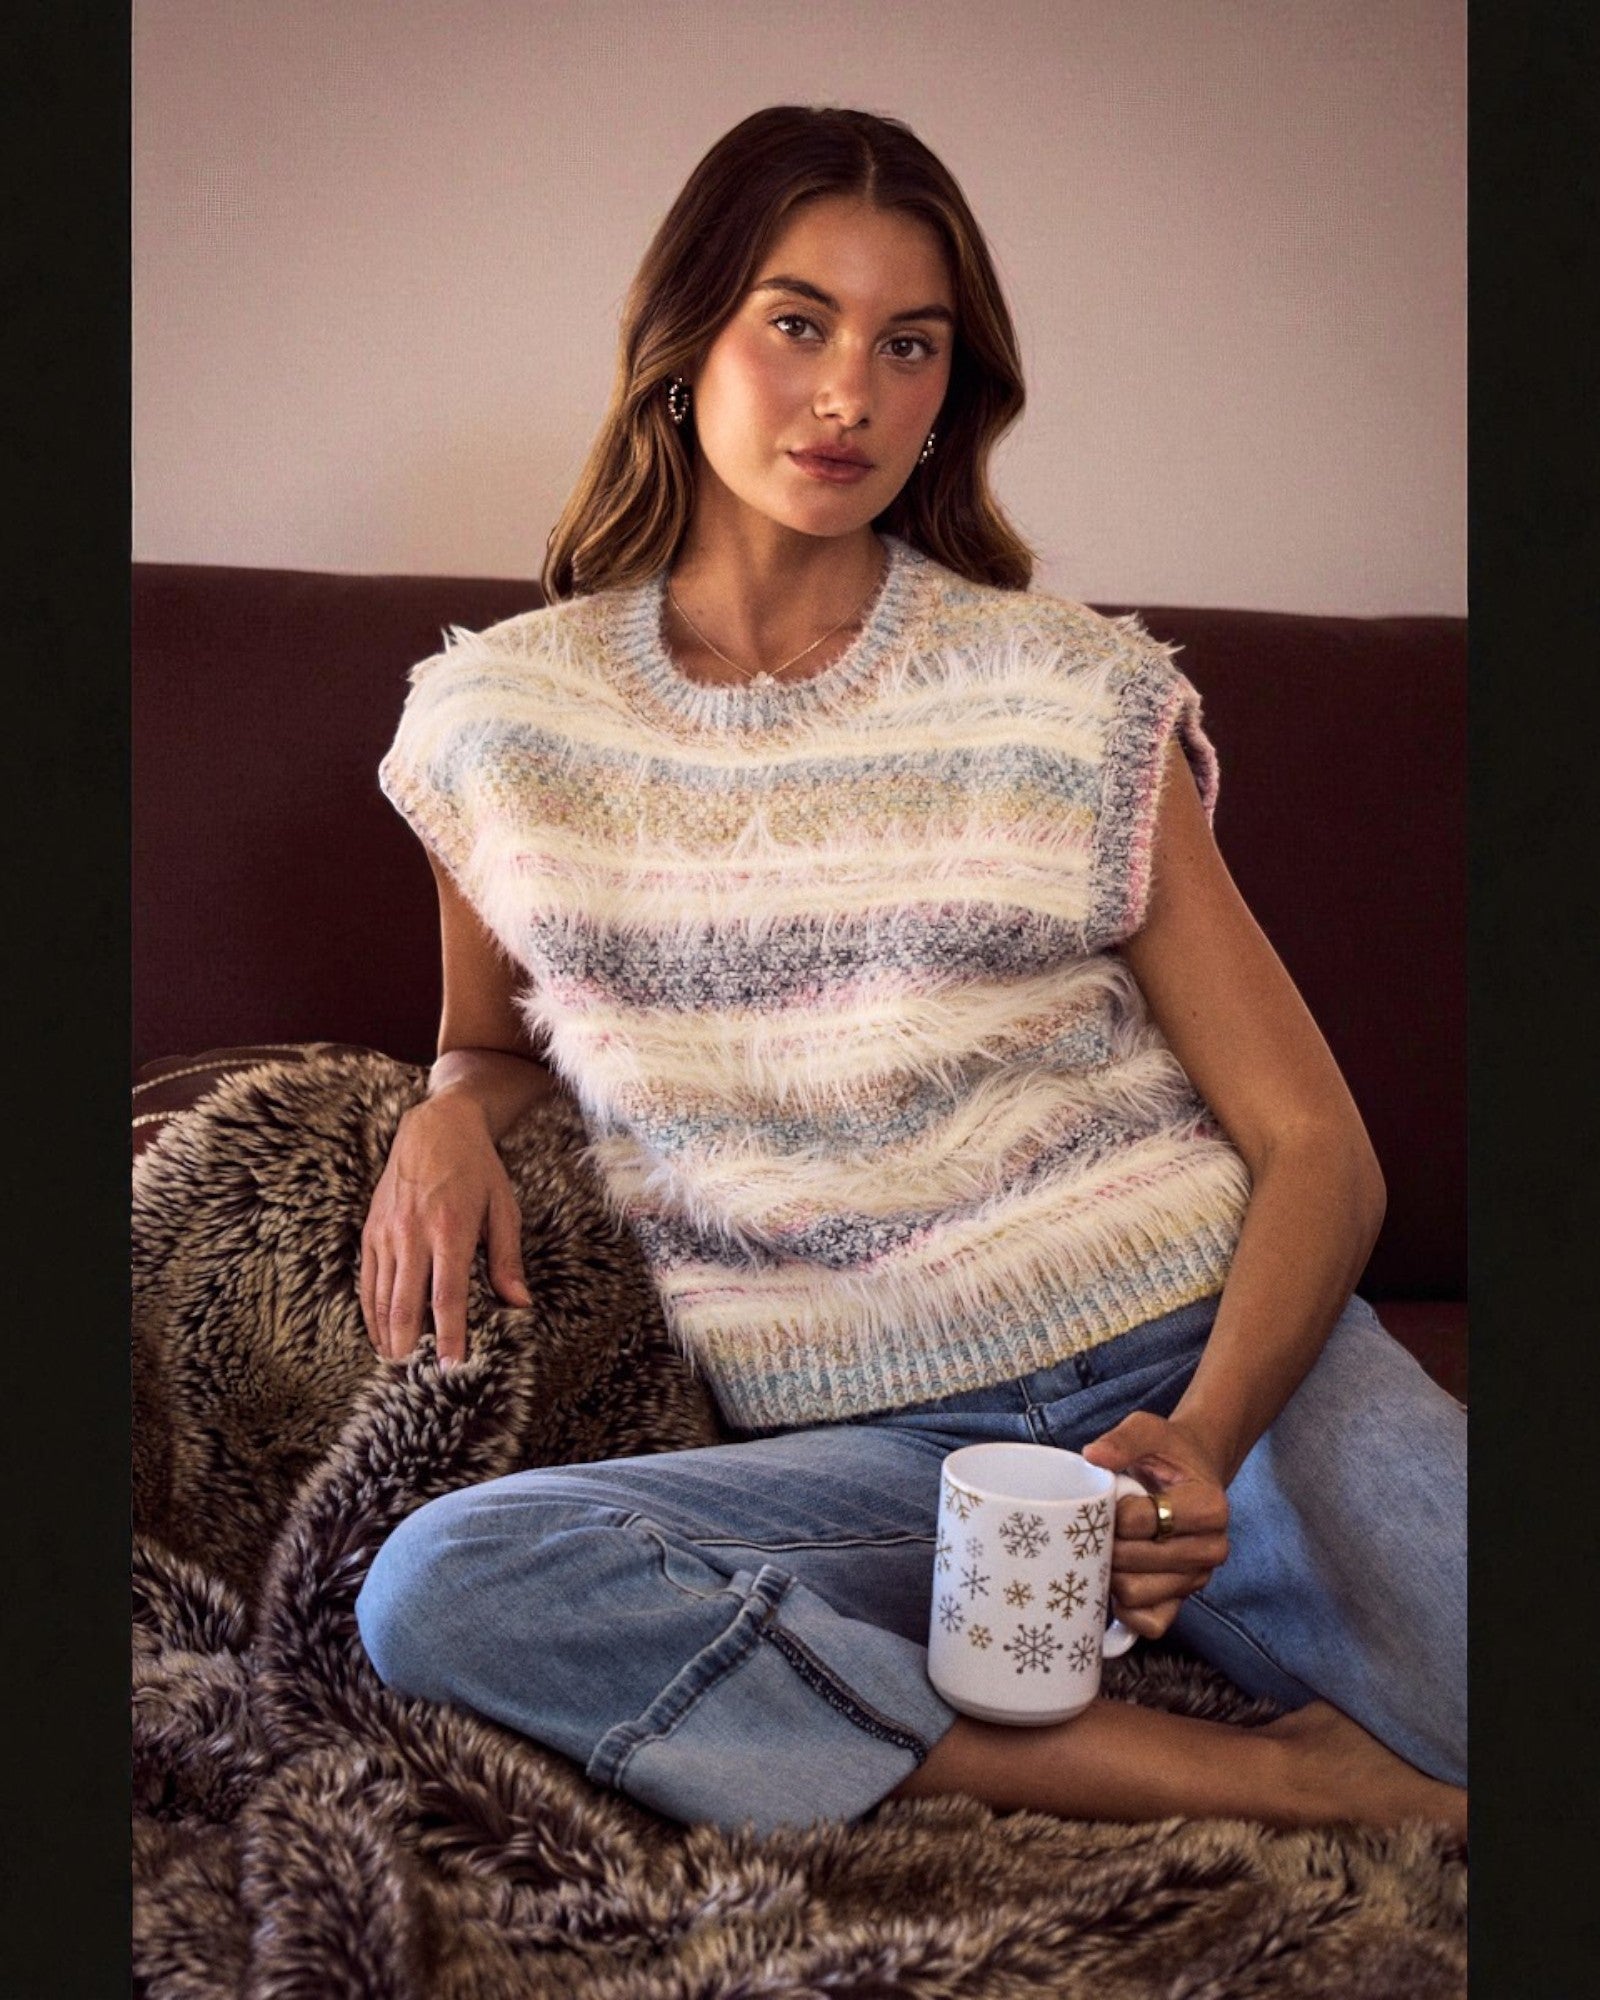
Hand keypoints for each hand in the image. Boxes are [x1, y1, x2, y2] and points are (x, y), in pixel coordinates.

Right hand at [359, 1092, 531, 1367]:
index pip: (448, 1294)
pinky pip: (367, 1280)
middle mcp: (413, 1233)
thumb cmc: (477, 1169)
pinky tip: (380, 1333)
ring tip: (397, 1364)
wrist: (434, 1127)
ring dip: (387, 1334)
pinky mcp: (371, 1231)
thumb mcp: (503, 1208)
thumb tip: (520, 1304)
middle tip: (416, 1377)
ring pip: (381, 1296)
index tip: (453, 1365)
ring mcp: (386, 1233)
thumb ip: (506, 1259)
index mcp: (451, 1229)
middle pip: (406, 1302)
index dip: (450, 1334)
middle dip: (410, 1344)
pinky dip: (371, 1311)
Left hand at [1081, 1412, 1230, 1638]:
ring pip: (1137, 1595)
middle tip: (1098, 1527)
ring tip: (1105, 1549)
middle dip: (1106, 1543)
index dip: (1110, 1512)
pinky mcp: (1183, 1601)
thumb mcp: (1149, 1431)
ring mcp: (1198, 1579)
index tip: (1109, 1499)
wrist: (1191, 1474)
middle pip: (1134, 1562)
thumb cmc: (1168, 1453)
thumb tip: (1093, 1457)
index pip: (1139, 1521)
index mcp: (1210, 1507)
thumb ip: (1124, 1439)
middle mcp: (1212, 1548)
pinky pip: (1150, 1625)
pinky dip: (1125, 1610)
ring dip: (1109, 1574)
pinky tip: (1114, 1583)